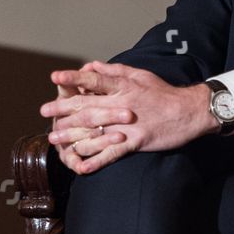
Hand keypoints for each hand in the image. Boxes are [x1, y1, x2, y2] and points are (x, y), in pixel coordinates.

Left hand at [41, 61, 216, 174]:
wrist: (190, 111)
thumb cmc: (164, 93)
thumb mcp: (140, 75)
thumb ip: (115, 71)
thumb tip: (92, 66)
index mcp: (123, 86)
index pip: (94, 80)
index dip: (73, 79)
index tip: (55, 77)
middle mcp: (123, 104)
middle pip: (87, 106)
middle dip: (63, 109)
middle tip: (44, 111)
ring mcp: (128, 124)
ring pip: (95, 130)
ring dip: (72, 136)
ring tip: (54, 139)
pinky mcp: (136, 141)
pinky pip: (112, 152)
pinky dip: (96, 160)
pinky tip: (81, 167)